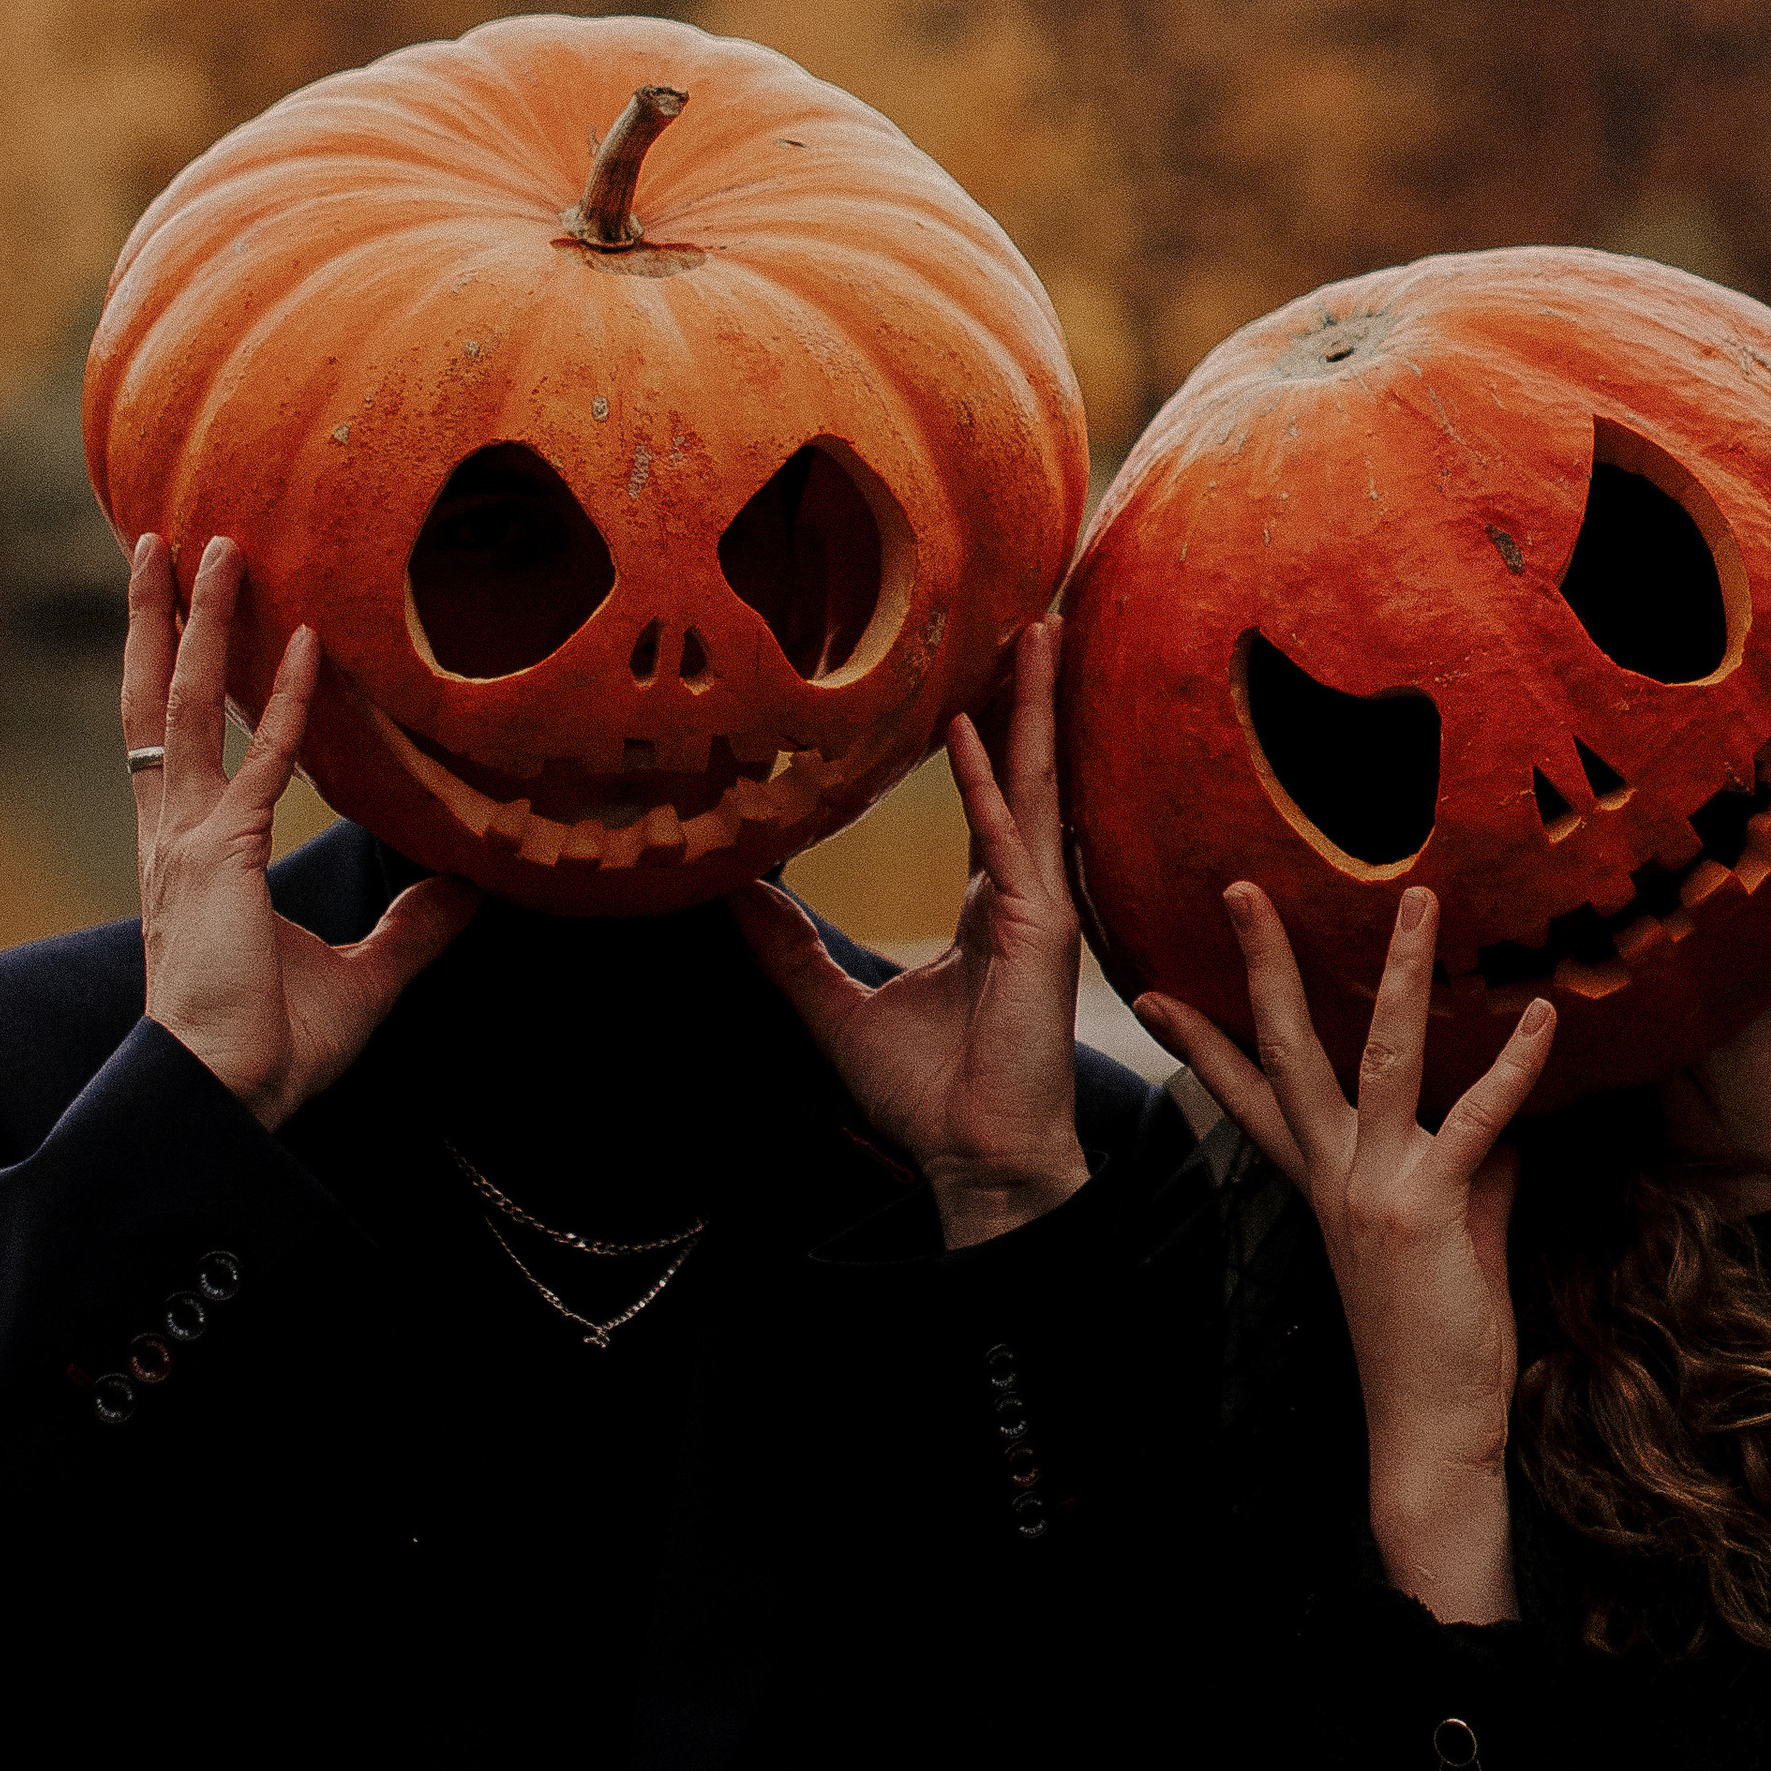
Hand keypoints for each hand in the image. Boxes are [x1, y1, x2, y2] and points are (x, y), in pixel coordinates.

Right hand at [128, 533, 477, 1129]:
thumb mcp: (364, 976)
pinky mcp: (221, 858)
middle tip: (170, 536)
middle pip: (158, 698)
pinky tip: (305, 643)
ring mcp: (188, 841)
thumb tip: (467, 890)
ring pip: (183, 706)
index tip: (183, 602)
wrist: (228, 1098)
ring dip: (199, 620)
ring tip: (208, 543)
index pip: (178, 736)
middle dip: (162, 614)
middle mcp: (175, 832)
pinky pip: (262, 764)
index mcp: (190, 851)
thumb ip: (410, 927)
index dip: (176, 666)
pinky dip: (284, 701)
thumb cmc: (272, 1049)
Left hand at [729, 619, 1088, 1247]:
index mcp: (990, 902)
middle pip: (1025, 767)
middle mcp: (1021, 890)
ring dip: (1037, 705)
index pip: (992, 794)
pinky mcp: (1040, 931)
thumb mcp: (837, 1008)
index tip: (977, 666)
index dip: (991, 729)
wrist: (978, 1162)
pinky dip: (986, 784)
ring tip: (1041, 628)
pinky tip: (969, 727)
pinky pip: (1008, 841)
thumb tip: (729, 895)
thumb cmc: (928, 1097)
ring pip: (1034, 783)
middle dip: (1031, 690)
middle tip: (1033, 608)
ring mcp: (1038, 905)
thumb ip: (789, 949)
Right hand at [1136, 883, 1555, 1623]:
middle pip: (1284, 1049)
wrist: (1429, 1428)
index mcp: (1324, 1181)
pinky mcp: (1426, 1207)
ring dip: (1400, 974)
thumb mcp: (1451, 1238)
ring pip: (1377, 1056)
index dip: (1201, 1041)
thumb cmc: (1437, 1341)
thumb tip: (1514, 1132)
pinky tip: (1544, 1020)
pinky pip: (1474, 1120)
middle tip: (1240, 888)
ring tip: (1417, 901)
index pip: (1249, 1095)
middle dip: (1263, 964)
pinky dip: (1512, 1067)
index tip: (1153, 989)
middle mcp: (1335, 1173)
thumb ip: (1476, 1175)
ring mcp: (1373, 1186)